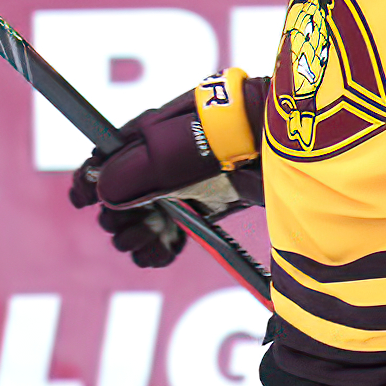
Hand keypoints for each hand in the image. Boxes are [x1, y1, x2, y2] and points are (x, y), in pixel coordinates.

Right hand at [70, 70, 265, 267]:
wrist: (302, 148)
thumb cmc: (248, 134)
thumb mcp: (193, 143)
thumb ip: (146, 166)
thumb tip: (104, 192)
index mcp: (156, 132)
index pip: (106, 156)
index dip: (90, 179)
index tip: (83, 202)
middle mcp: (166, 156)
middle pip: (119, 194)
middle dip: (117, 216)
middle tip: (133, 229)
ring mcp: (187, 181)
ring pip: (142, 216)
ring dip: (137, 236)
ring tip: (151, 242)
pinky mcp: (209, 204)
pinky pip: (172, 229)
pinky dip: (161, 247)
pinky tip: (165, 253)